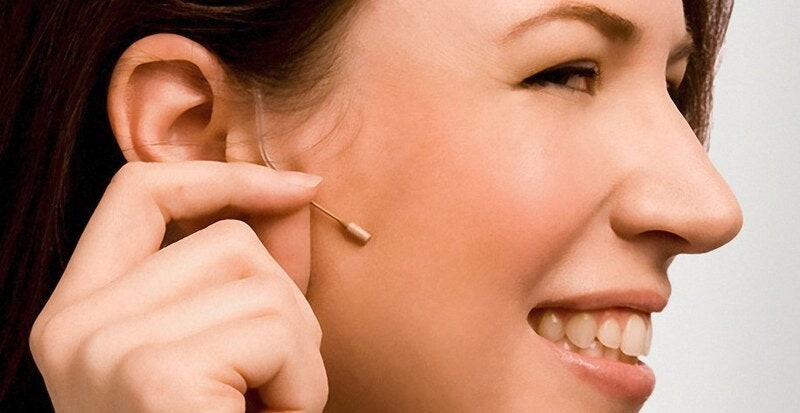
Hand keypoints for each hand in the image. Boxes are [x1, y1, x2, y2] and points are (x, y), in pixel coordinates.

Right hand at [29, 161, 327, 411]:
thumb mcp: (225, 353)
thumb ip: (246, 276)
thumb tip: (294, 195)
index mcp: (80, 313)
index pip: (138, 193)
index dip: (223, 175)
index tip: (299, 186)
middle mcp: (73, 327)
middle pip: (229, 242)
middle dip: (286, 310)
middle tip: (269, 387)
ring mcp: (102, 349)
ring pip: (260, 281)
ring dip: (298, 354)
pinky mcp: (150, 376)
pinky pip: (273, 331)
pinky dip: (302, 385)